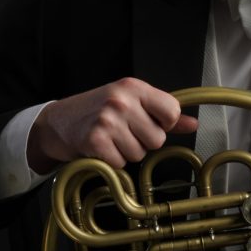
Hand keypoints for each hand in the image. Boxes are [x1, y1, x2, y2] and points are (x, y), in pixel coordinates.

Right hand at [27, 77, 198, 172]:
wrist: (57, 122)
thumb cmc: (96, 111)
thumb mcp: (131, 103)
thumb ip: (163, 113)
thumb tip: (193, 123)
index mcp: (134, 87)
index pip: (172, 112)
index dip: (164, 124)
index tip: (147, 122)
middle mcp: (122, 100)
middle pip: (157, 139)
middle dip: (142, 142)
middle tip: (123, 132)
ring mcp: (108, 120)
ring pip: (139, 154)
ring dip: (125, 152)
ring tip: (110, 139)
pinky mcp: (96, 140)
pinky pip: (120, 163)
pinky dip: (111, 161)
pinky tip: (101, 148)